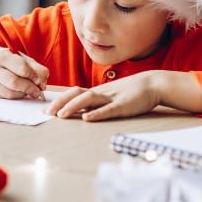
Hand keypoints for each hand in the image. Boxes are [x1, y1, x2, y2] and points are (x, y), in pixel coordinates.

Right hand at [0, 46, 48, 99]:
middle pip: (14, 83)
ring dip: (24, 94)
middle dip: (30, 88)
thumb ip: (37, 69)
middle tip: (38, 91)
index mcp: (2, 56)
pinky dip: (17, 96)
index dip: (34, 76)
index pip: (22, 68)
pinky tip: (20, 92)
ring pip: (10, 93)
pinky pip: (6, 98)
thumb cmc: (11, 60)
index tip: (39, 80)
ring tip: (30, 91)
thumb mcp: (24, 59)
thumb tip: (42, 85)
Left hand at [46, 72, 160, 121]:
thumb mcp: (114, 96)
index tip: (46, 109)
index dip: (59, 100)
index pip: (74, 93)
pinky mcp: (124, 105)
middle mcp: (102, 93)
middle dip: (60, 103)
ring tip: (61, 115)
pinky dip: (97, 114)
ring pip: (89, 99)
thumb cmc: (135, 92)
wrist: (154, 83)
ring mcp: (112, 98)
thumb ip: (100, 102)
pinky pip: (108, 109)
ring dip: (73, 106)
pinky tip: (87, 118)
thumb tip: (84, 111)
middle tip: (46, 113)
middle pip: (76, 94)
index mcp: (99, 92)